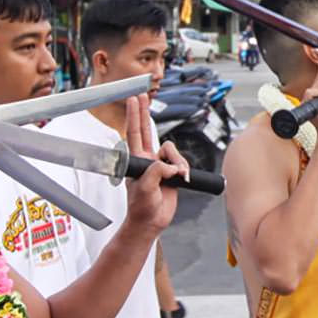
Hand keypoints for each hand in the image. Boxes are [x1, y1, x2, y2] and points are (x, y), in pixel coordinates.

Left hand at [123, 94, 189, 236]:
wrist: (151, 222)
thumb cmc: (141, 208)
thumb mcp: (145, 189)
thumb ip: (156, 173)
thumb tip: (168, 165)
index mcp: (136, 161)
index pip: (134, 133)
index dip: (134, 115)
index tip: (133, 99)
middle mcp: (147, 160)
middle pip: (146, 130)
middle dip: (144, 112)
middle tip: (143, 95)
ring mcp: (160, 166)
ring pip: (172, 150)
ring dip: (177, 161)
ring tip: (176, 177)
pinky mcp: (172, 173)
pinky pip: (181, 163)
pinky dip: (183, 169)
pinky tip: (182, 179)